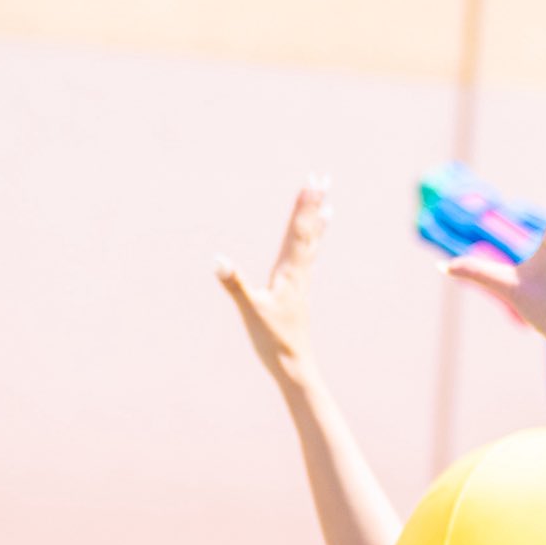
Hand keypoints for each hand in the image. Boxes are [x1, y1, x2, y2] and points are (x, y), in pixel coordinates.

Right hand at [218, 178, 329, 383]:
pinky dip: (313, 243)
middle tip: (324, 177)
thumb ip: (235, 284)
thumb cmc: (273, 341)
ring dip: (317, 220)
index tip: (312, 182)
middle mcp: (299, 273)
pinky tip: (314, 241)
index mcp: (289, 273)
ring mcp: (300, 282)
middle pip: (308, 231)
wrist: (294, 367)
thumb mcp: (251, 311)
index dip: (304, 206)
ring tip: (327, 201)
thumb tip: (218, 259)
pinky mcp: (297, 292)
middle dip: (314, 203)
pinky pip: (308, 258)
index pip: (297, 232)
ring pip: (311, 243)